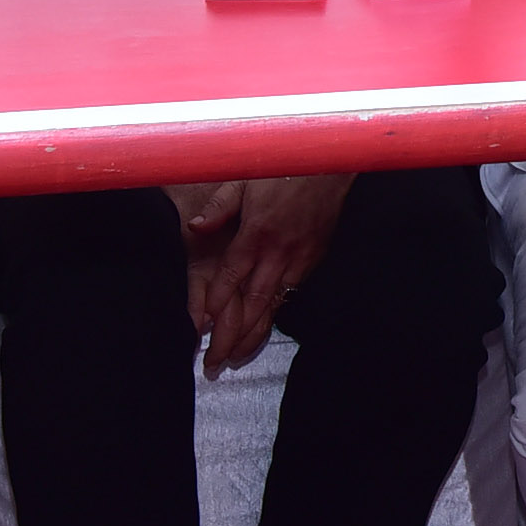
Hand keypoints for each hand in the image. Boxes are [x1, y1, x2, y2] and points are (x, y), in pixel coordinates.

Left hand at [177, 174, 355, 376]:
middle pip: (251, 304)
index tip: (200, 328)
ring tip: (237, 358)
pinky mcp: (314, 258)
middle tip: (215, 364)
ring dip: (254, 334)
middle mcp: (278, 252)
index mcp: (256, 233)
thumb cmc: (282, 167)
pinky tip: (264, 327)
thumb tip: (195, 229)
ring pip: (273, 305)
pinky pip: (291, 292)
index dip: (214, 305)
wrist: (330, 162)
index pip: (230, 278)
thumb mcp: (243, 179)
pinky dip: (275, 313)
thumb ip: (219, 207)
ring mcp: (299, 258)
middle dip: (231, 337)